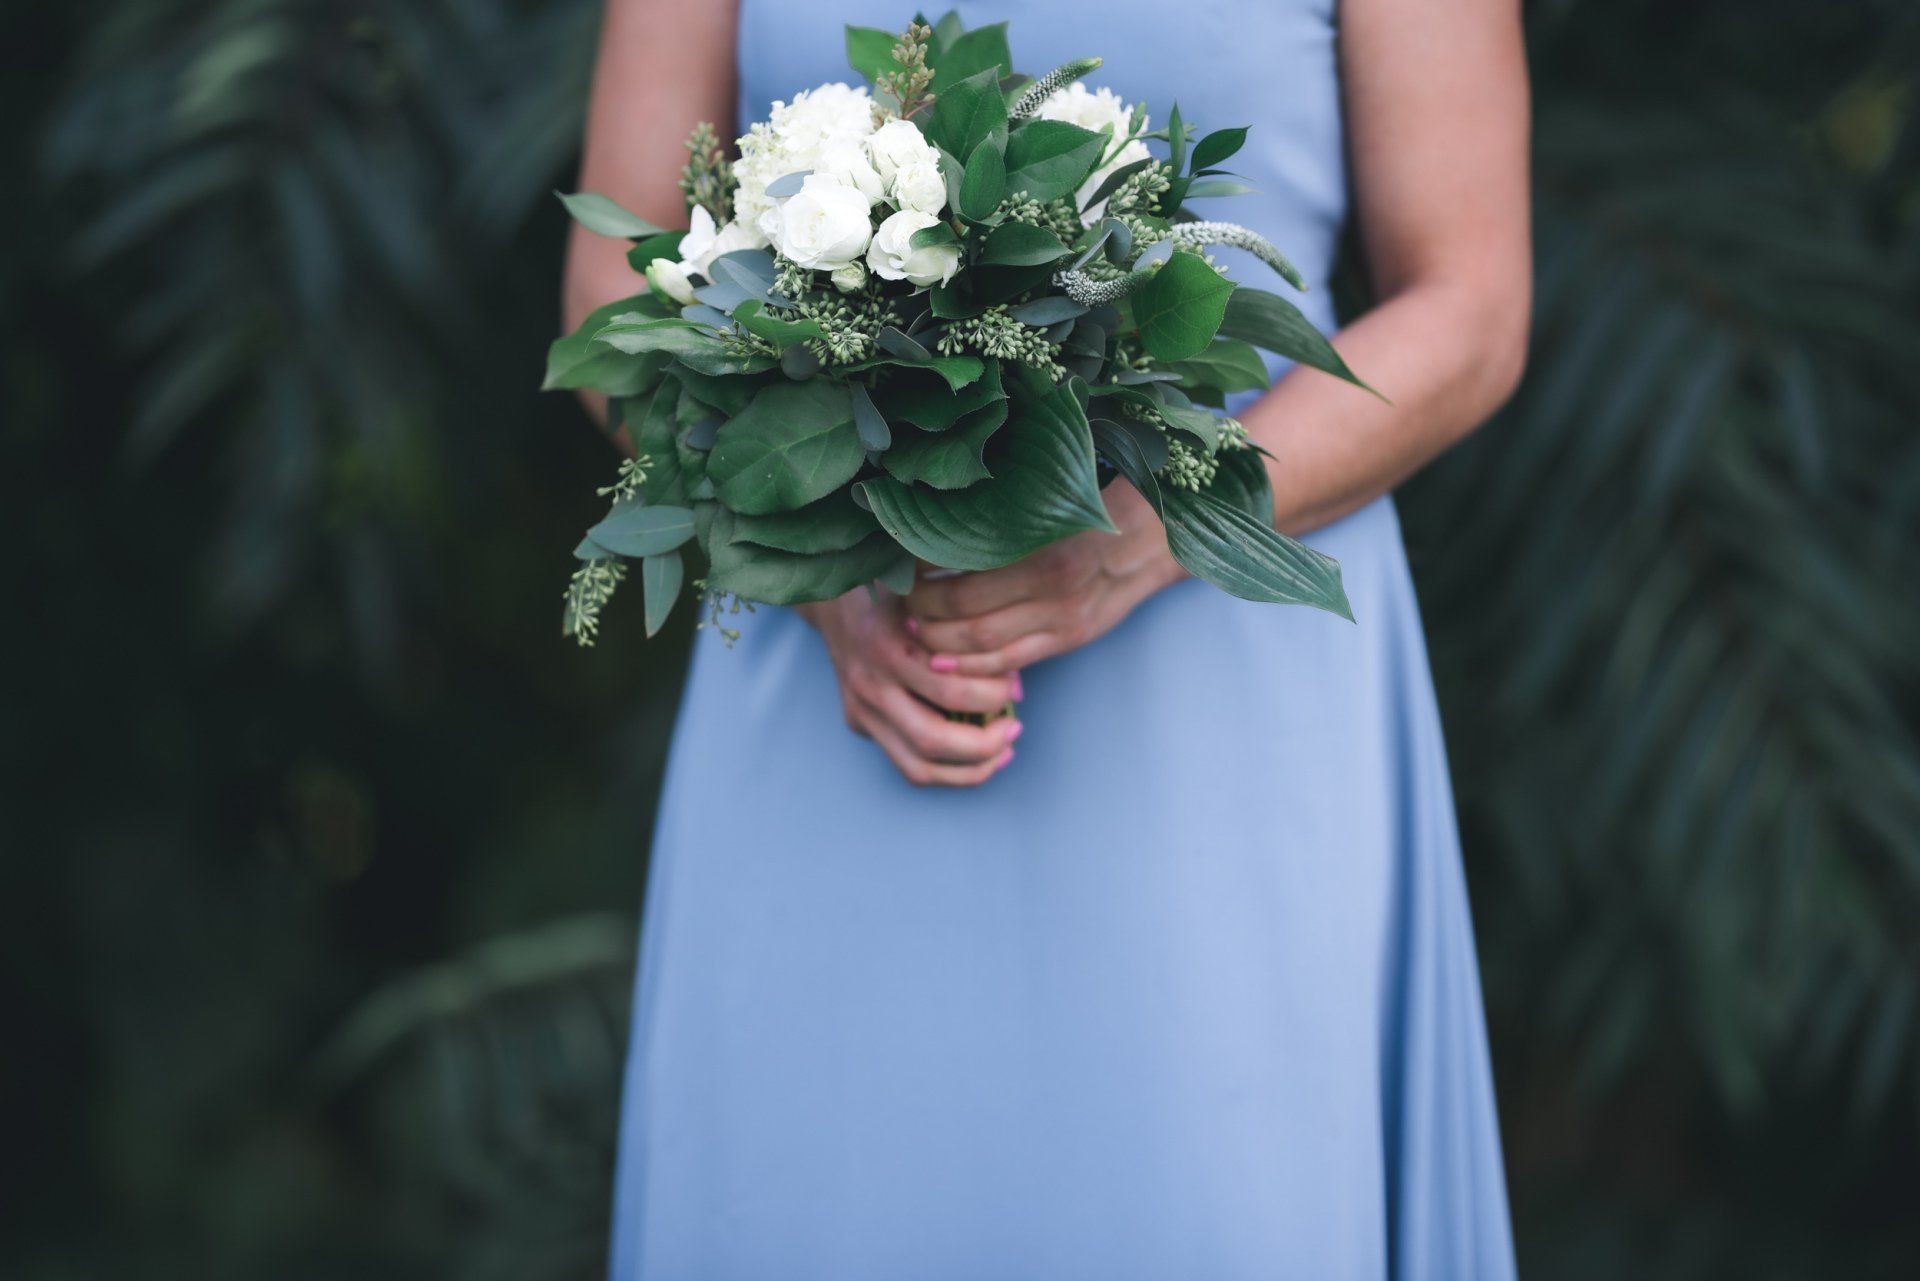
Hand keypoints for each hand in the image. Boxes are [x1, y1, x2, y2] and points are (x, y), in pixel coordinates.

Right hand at [797, 589, 1023, 787]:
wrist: (834, 601)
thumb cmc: (893, 590)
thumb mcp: (921, 586)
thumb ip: (961, 613)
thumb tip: (1013, 649)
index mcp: (888, 647)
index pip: (950, 690)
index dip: (993, 696)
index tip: (1016, 686)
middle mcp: (870, 685)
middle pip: (933, 739)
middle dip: (985, 743)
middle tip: (1015, 728)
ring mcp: (860, 710)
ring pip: (918, 767)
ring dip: (969, 770)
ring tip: (1003, 753)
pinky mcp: (858, 723)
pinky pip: (907, 765)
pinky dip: (947, 772)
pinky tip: (977, 760)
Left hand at [902, 483, 1184, 675]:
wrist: (1152, 536)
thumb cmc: (1093, 507)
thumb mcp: (1047, 506)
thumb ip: (999, 522)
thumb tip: (938, 525)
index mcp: (1043, 556)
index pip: (964, 585)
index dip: (924, 586)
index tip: (900, 573)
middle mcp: (1053, 595)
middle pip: (968, 622)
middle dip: (926, 618)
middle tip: (902, 606)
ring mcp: (1062, 622)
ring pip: (986, 649)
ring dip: (944, 646)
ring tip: (918, 633)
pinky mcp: (1070, 639)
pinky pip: (1013, 663)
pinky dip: (976, 666)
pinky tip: (951, 659)